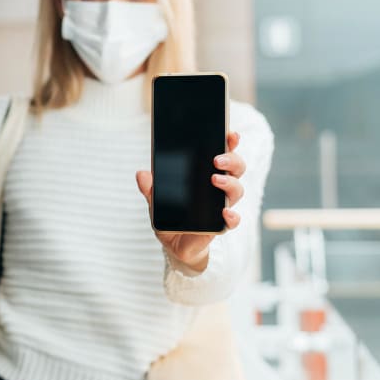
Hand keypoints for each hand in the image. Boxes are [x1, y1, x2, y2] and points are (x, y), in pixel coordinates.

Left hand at [135, 131, 245, 272]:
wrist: (175, 245)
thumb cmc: (171, 218)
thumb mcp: (156, 201)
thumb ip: (150, 188)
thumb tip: (142, 174)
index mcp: (206, 175)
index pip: (222, 154)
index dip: (229, 143)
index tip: (230, 134)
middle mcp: (219, 188)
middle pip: (236, 168)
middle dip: (231, 160)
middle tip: (216, 159)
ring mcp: (223, 205)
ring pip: (237, 189)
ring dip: (229, 183)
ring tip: (216, 179)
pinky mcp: (222, 225)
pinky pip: (233, 219)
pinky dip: (232, 215)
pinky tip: (225, 212)